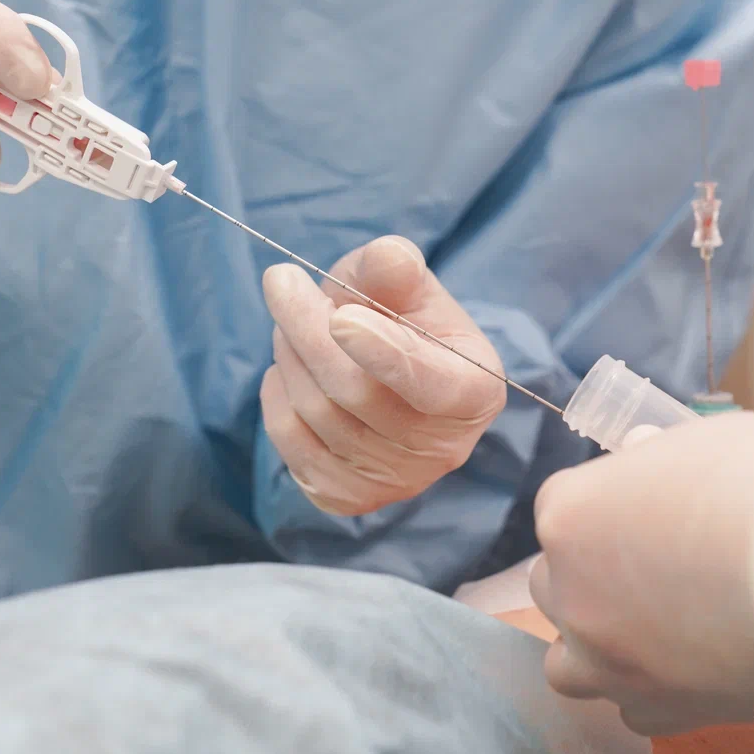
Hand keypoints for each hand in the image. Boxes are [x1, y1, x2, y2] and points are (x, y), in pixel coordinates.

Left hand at [260, 235, 505, 514]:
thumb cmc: (404, 320)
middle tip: (281, 281)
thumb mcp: (408, 285)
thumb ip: (397, 270)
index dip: (384, 352)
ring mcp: (396, 481)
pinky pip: (291, 441)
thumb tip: (388, 257)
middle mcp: (443, 448)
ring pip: (317, 413)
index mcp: (475, 391)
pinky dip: (277, 394)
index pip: (429, 382)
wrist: (390, 372)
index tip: (340, 316)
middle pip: (356, 393)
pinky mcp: (348, 497)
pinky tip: (290, 368)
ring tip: (291, 320)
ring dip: (289, 354)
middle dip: (307, 330)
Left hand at [529, 412, 753, 735]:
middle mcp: (570, 589)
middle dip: (592, 575)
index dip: (610, 506)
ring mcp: (605, 656)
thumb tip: (641, 451)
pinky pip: (632, 710)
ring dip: (597, 647)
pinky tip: (694, 669)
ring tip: (654, 630)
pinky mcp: (658, 708)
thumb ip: (659, 457)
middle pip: (553, 584)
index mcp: (570, 512)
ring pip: (568, 663)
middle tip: (655, 568)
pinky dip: (653, 692)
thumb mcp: (706, 441)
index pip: (562, 508)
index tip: (653, 510)